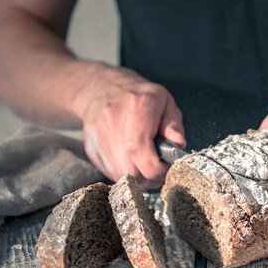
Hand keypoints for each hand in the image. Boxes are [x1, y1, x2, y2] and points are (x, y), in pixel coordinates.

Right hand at [74, 64, 185, 187]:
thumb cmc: (141, 98)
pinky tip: (132, 162)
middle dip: (149, 178)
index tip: (166, 169)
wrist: (102, 88)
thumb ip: (173, 125)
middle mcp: (113, 119)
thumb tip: (178, 144)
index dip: (155, 168)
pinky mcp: (90, 147)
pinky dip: (125, 174)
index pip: (139, 148)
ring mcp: (98, 134)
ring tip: (146, 166)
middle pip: (129, 167)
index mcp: (137, 105)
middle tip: (159, 171)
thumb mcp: (165, 103)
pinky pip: (109, 172)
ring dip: (137, 178)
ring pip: (119, 174)